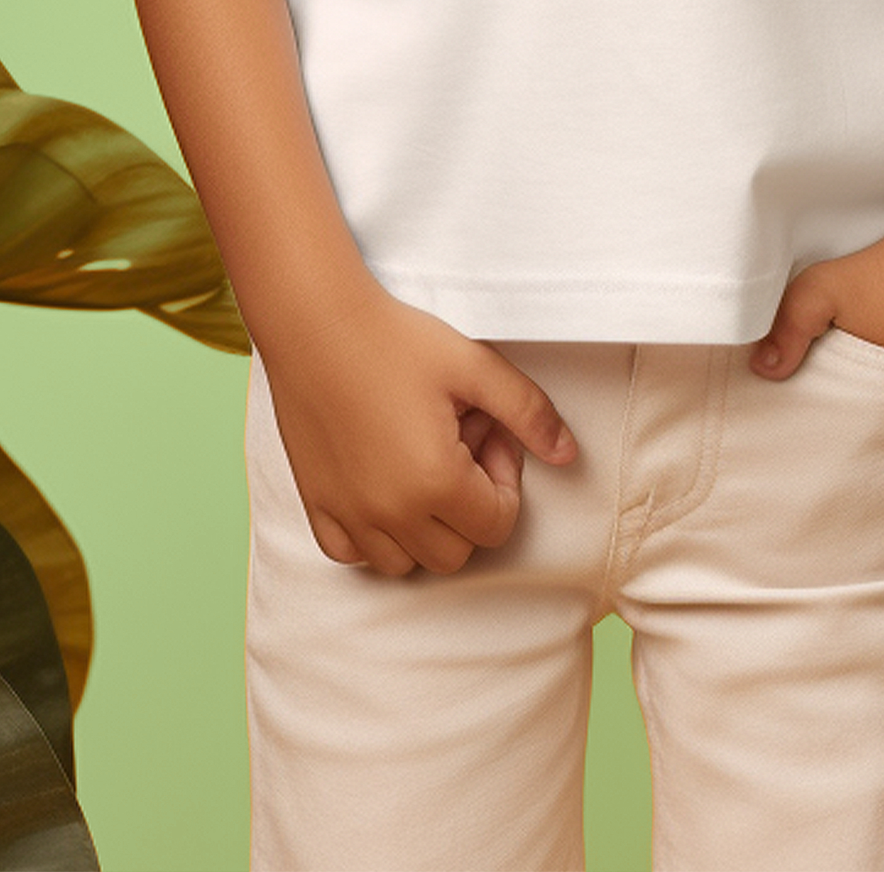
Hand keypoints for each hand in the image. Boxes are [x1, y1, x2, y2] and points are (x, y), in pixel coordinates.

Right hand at [258, 278, 577, 575]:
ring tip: (421, 460)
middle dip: (470, 506)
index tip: (485, 430)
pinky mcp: (316, 505)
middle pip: (457, 552)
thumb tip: (568, 455)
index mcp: (435, 483)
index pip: (497, 525)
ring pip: (406, 563)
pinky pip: (352, 555)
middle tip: (457, 443)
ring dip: (426, 526)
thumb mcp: (474, 365)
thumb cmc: (395, 338)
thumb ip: (529, 412)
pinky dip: (375, 536)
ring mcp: (349, 514)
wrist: (315, 320)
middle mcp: (390, 513)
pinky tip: (382, 483)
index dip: (505, 479)